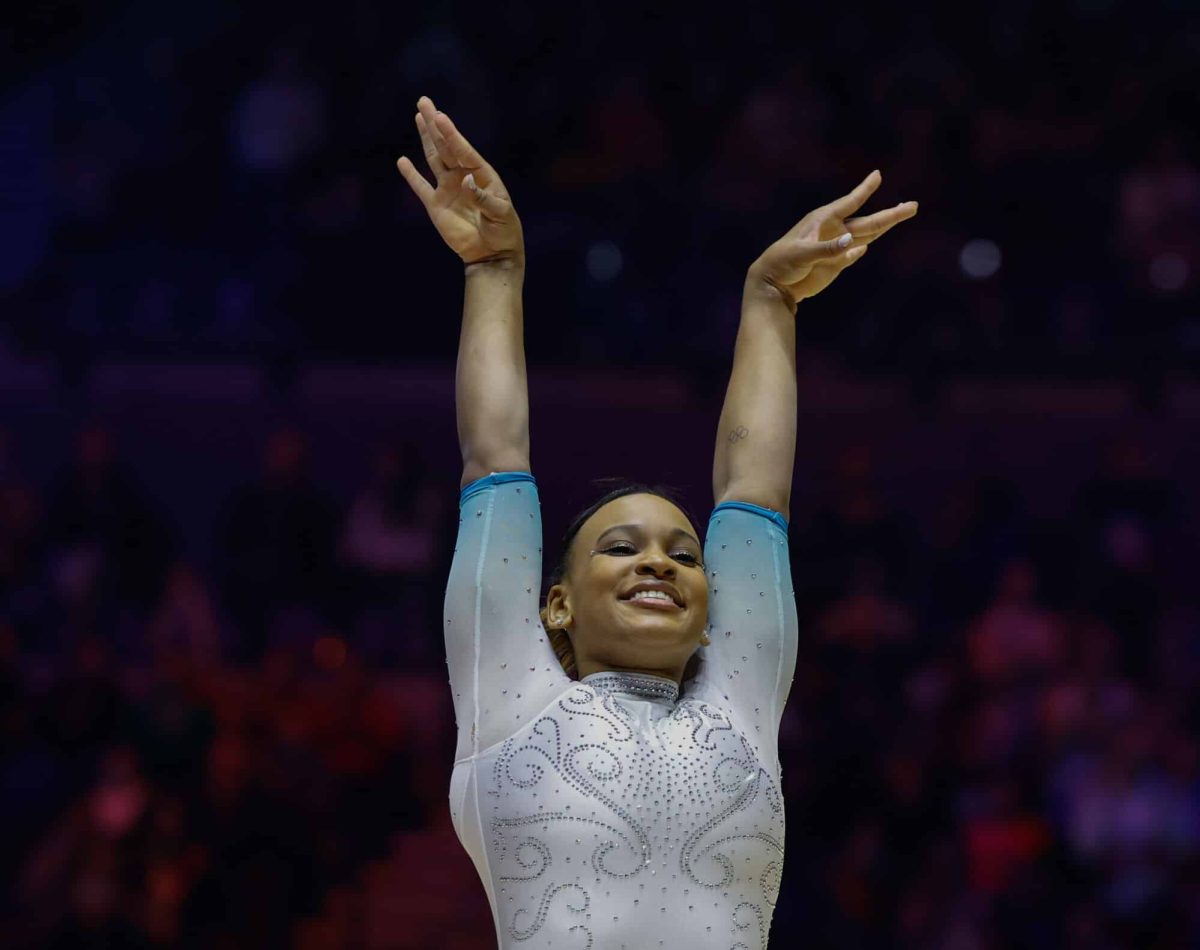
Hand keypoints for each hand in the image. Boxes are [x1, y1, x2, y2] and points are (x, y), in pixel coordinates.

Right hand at [396, 96, 524, 266]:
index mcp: (481, 174)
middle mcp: (463, 176)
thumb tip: (465, 181)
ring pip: (433, 159)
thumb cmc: (503, 231)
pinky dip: (411, 175)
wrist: (492, 254)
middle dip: (435, 125)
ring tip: (419, 116)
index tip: (440, 116)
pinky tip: (403, 161)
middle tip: (423, 101)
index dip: (451, 133)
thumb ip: (482, 198)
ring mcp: (448, 189)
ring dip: (425, 139)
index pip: (463, 149)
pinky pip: (421, 187)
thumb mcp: (500, 214)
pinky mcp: (436, 206)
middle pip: (445, 146)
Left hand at [746, 170, 916, 307]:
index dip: (865, 190)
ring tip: (903, 214)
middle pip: (868, 221)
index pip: (850, 202)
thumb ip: (827, 249)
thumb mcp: (802, 254)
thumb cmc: (782, 262)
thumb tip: (855, 244)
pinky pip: (851, 255)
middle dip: (891, 214)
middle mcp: (834, 231)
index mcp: (824, 220)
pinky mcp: (835, 264)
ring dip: (884, 227)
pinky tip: (864, 247)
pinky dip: (858, 252)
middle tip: (913, 206)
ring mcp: (837, 248)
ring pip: (866, 235)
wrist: (773, 284)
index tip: (877, 175)